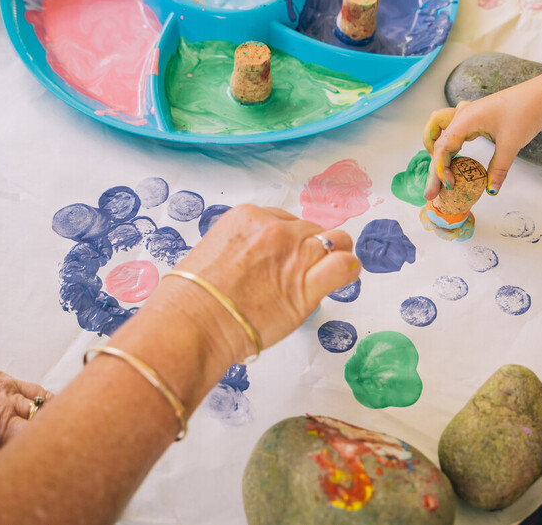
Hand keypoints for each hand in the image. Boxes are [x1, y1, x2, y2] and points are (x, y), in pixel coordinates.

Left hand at [0, 320, 51, 493]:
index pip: (12, 477)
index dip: (22, 483)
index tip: (25, 485)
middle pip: (38, 450)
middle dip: (43, 461)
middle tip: (42, 468)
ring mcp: (2, 401)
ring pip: (47, 422)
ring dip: (49, 435)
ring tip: (50, 444)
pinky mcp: (5, 379)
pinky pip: (42, 395)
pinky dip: (50, 407)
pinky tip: (47, 416)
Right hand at [171, 205, 358, 357]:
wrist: (193, 323)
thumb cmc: (192, 297)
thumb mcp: (212, 251)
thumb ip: (241, 246)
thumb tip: (258, 259)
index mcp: (248, 217)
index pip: (285, 220)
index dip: (289, 240)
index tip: (284, 259)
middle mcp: (275, 230)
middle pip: (311, 230)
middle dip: (309, 249)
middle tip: (297, 274)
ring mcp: (294, 254)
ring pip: (336, 241)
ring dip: (334, 255)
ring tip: (324, 274)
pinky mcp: (307, 284)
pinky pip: (345, 266)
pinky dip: (349, 270)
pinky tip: (342, 278)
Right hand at [422, 90, 541, 199]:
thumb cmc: (526, 112)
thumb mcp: (511, 144)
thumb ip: (498, 169)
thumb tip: (491, 190)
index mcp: (465, 118)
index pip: (442, 146)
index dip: (441, 168)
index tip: (449, 186)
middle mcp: (462, 114)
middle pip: (436, 140)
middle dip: (433, 167)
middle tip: (431, 192)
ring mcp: (468, 114)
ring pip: (439, 129)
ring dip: (435, 148)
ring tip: (438, 170)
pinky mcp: (476, 117)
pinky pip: (453, 129)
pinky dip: (449, 144)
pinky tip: (455, 158)